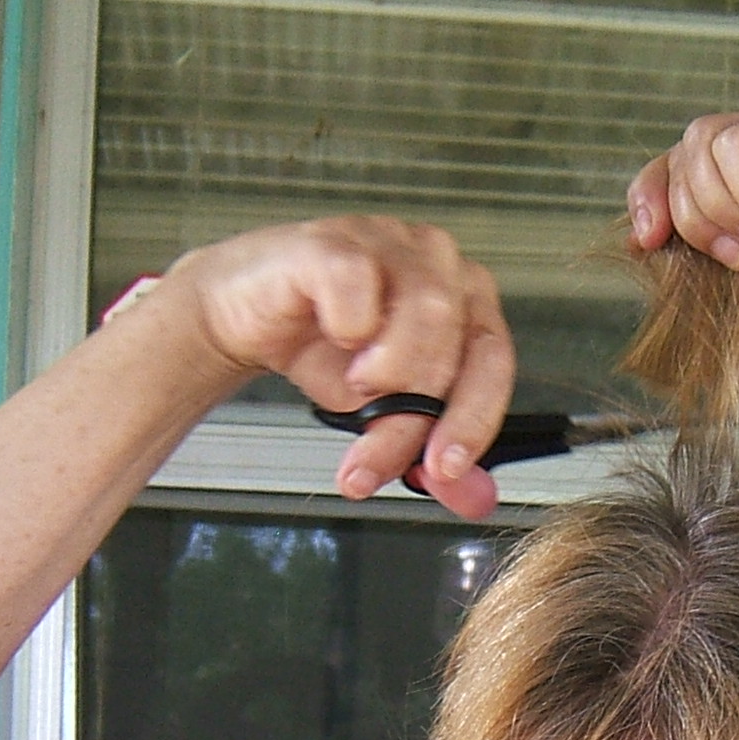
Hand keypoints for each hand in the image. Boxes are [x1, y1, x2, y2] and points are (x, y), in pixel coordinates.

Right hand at [160, 217, 515, 520]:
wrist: (245, 318)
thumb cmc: (323, 350)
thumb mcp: (382, 415)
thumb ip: (428, 453)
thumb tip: (474, 499)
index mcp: (464, 301)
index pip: (493, 360)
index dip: (475, 420)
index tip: (445, 471)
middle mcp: (436, 263)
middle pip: (457, 343)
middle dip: (416, 418)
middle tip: (373, 459)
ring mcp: (387, 240)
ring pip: (426, 309)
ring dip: (392, 371)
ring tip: (356, 390)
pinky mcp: (332, 241)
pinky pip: (360, 280)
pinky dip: (351, 322)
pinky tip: (337, 336)